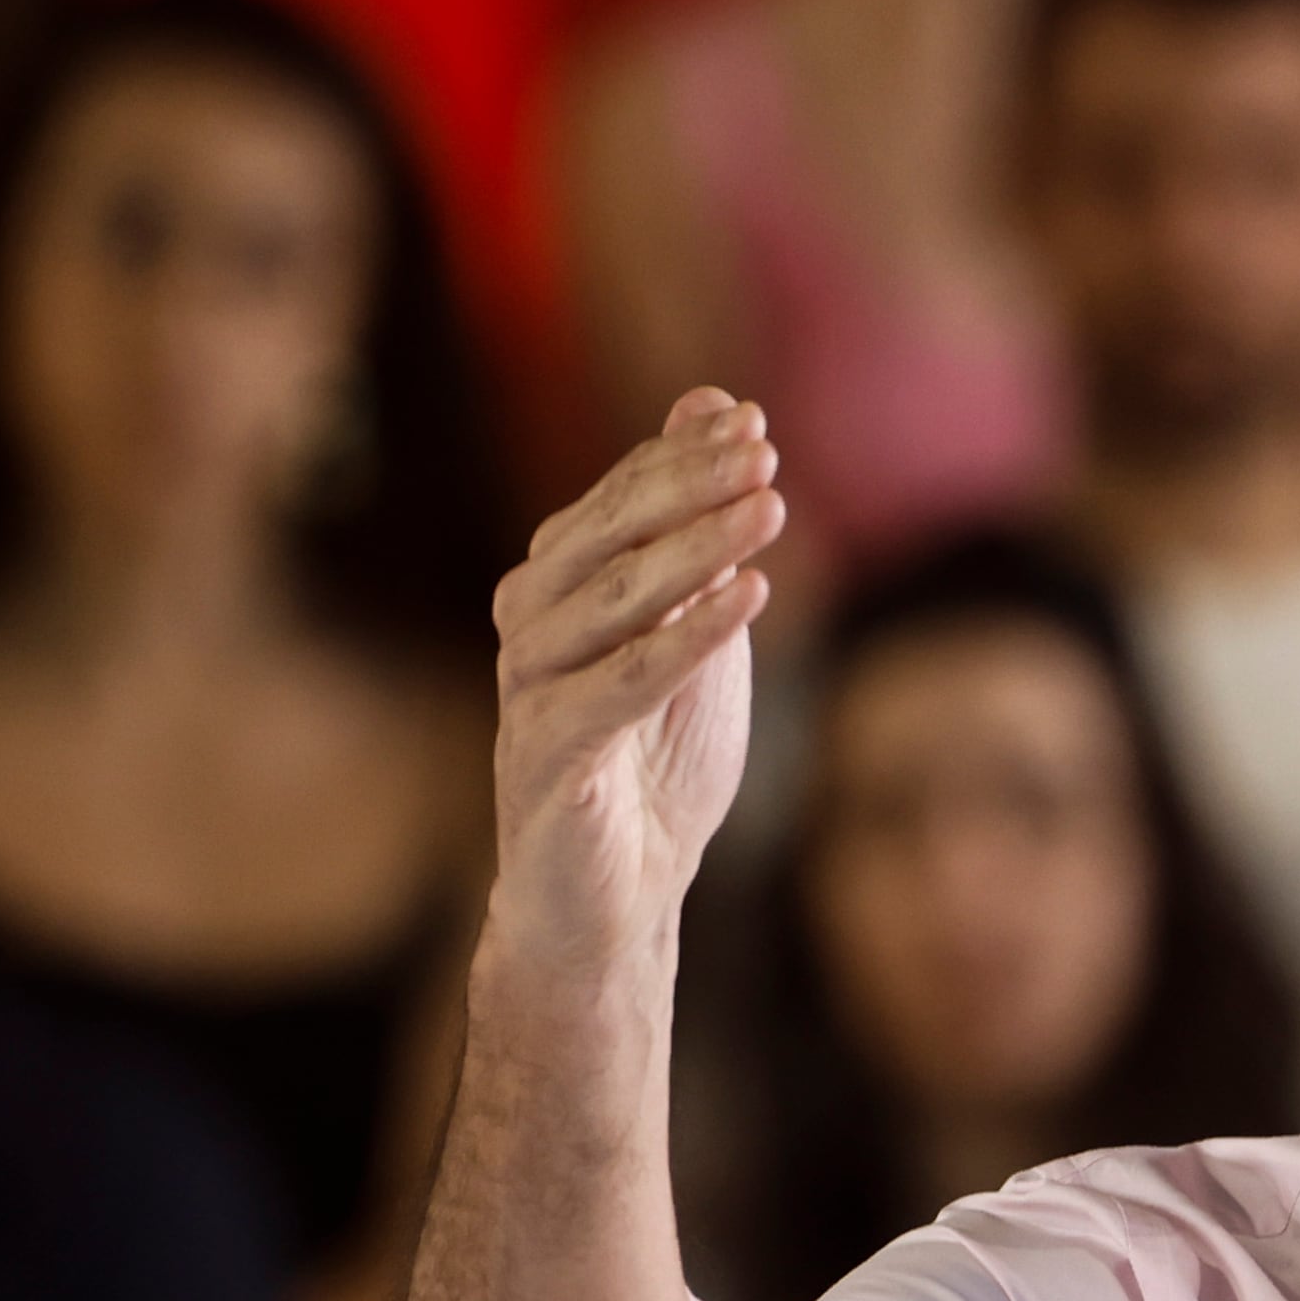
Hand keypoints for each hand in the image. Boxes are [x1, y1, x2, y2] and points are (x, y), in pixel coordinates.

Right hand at [481, 390, 783, 979]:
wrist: (617, 899)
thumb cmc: (656, 762)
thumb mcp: (695, 629)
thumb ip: (698, 526)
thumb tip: (713, 401)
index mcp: (554, 587)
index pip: (617, 502)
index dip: (681, 460)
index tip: (754, 422)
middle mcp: (526, 625)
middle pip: (607, 537)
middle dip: (688, 489)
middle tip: (765, 453)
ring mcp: (527, 688)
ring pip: (612, 600)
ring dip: (696, 549)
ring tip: (772, 511)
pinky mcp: (544, 754)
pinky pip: (619, 683)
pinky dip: (686, 637)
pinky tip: (750, 597)